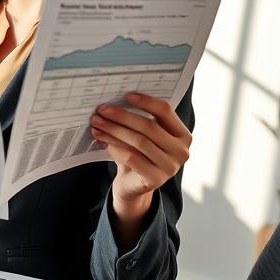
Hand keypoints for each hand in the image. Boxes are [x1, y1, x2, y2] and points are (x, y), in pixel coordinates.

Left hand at [90, 91, 191, 207]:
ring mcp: (171, 167)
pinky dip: (115, 147)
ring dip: (114, 130)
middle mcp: (181, 151)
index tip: (125, 95)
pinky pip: (132, 158)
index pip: (165, 111)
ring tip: (97, 124)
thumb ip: (138, 119)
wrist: (133, 185)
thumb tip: (115, 101)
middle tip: (102, 110)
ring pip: (139, 142)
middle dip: (122, 116)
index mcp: (182, 135)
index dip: (145, 101)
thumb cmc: (138, 154)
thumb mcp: (142, 136)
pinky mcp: (156, 179)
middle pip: (149, 126)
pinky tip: (103, 141)